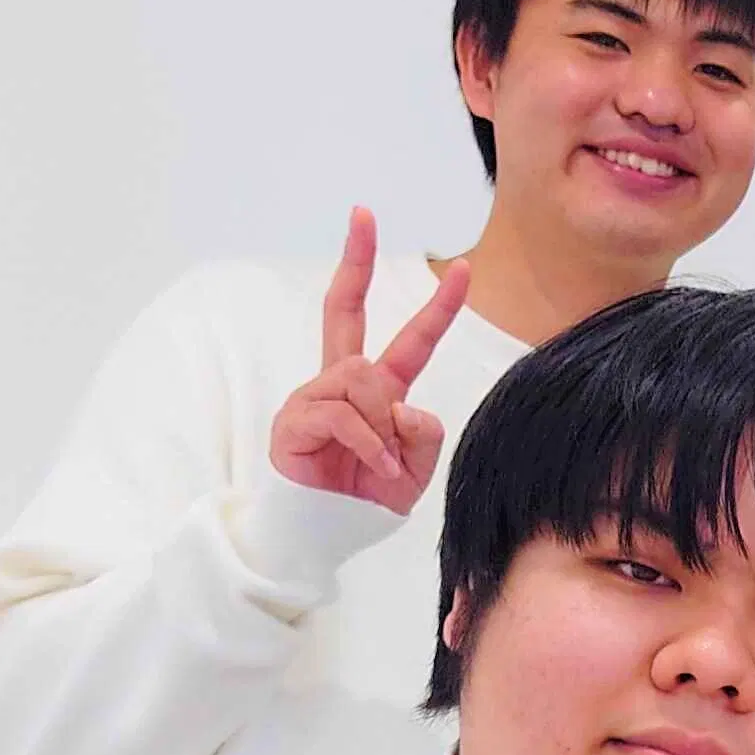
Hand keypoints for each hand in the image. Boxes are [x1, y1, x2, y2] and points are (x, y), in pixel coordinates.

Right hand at [266, 207, 472, 510]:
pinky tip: (368, 468)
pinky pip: (343, 414)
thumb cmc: (361, 505)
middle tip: (363, 212)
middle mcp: (342, 385)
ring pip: (362, 378)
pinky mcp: (292, 421)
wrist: (317, 542)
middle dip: (356, 259)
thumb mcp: (414, 474)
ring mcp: (313, 398)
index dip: (438, 307)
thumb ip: (424, 437)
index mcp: (377, 394)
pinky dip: (367, 445)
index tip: (463, 268)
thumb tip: (401, 403)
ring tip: (379, 464)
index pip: (409, 341)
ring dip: (382, 427)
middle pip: (344, 309)